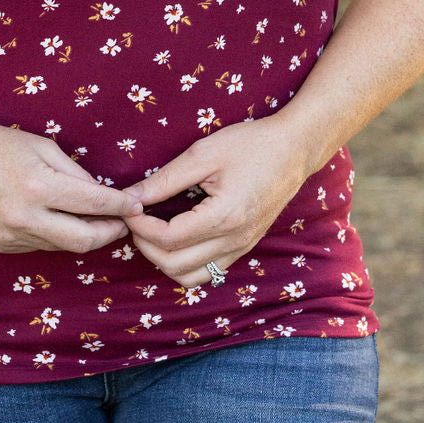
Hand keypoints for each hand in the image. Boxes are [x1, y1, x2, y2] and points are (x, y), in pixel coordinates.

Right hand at [0, 116, 143, 255]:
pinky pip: (39, 246)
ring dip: (83, 236)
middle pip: (85, 240)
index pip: (95, 205)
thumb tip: (101, 194)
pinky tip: (59, 222)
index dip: (122, 207)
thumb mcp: (41, 146)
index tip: (136, 205)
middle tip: (123, 223)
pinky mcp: (0, 246)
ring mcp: (11, 237)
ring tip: (96, 222)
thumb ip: (74, 172)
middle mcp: (26, 218)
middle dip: (111, 233)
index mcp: (39, 186)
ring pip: (62, 246)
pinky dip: (55, 236)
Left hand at [121, 117, 305, 288]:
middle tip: (136, 220)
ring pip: (191, 278)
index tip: (130, 208)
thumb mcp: (203, 153)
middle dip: (146, 246)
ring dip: (164, 261)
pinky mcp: (244, 247)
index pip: (169, 238)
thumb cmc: (251, 144)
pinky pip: (208, 272)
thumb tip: (132, 196)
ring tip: (152, 232)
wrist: (294, 149)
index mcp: (225, 217)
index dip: (141, 227)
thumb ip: (165, 179)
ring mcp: (241, 248)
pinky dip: (184, 264)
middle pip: (175, 265)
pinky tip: (175, 238)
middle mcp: (235, 240)